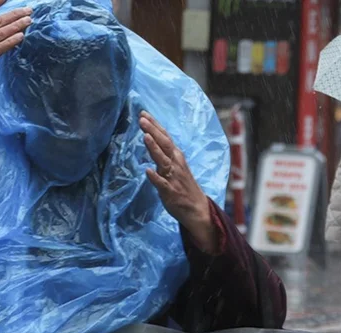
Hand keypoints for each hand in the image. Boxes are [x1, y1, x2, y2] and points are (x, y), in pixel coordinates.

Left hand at [139, 111, 218, 253]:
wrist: (198, 210)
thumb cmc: (184, 186)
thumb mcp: (176, 166)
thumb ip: (165, 154)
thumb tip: (152, 140)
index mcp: (176, 157)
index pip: (165, 137)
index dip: (155, 125)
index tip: (143, 113)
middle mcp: (176, 164)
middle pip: (164, 144)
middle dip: (153, 131)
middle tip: (142, 119)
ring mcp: (174, 178)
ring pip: (163, 161)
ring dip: (154, 148)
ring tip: (145, 136)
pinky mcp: (171, 192)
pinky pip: (162, 184)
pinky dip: (155, 177)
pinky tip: (147, 171)